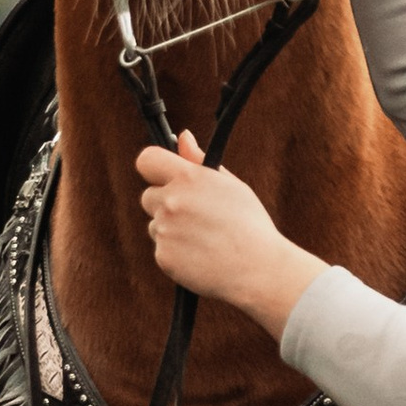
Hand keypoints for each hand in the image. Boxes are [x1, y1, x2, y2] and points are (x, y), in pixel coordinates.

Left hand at [135, 132, 324, 339]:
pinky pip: (161, 250)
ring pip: (155, 225)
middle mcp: (171, 201)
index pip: (146, 160)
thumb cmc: (250, 225)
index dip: (153, 168)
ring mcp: (164, 230)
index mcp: (188, 178)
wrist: (258, 268)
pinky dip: (176, 254)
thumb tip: (183, 137)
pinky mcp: (163, 256)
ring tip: (205, 239)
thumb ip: (198, 160)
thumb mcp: (230, 185)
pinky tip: (201, 256)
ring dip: (171, 230)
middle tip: (196, 217)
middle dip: (165, 204)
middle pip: (148, 197)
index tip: (163, 177)